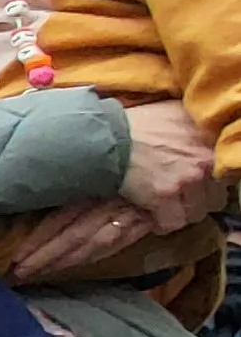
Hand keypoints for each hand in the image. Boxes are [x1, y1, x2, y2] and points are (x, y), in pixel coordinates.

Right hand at [110, 101, 227, 233]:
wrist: (107, 136)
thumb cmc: (139, 124)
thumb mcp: (178, 114)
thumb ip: (198, 128)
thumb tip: (206, 137)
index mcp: (214, 141)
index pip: (228, 175)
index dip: (210, 182)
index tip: (197, 183)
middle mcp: (206, 161)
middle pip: (216, 198)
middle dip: (197, 199)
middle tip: (178, 196)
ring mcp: (187, 180)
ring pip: (195, 213)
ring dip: (179, 212)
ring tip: (162, 205)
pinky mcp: (164, 196)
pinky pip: (171, 223)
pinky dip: (160, 222)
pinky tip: (150, 214)